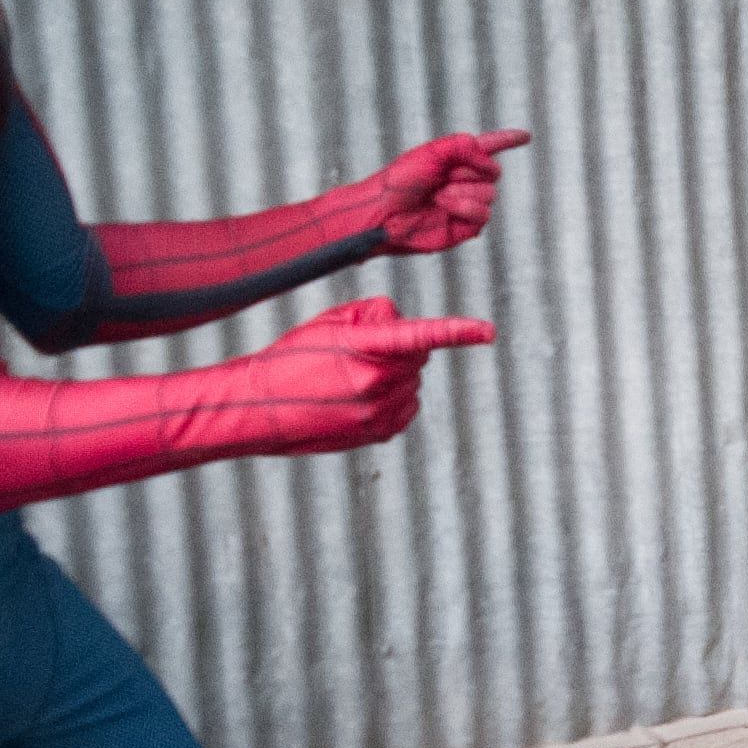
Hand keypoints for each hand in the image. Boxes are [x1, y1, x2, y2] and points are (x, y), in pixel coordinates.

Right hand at [239, 297, 494, 452]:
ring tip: (350, 377)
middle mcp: (377, 383)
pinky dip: (395, 397)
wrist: (258, 407)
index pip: (421, 335)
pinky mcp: (379, 434)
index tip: (488, 331)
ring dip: (395, 374)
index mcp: (364, 349)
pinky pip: (408, 407)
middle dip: (401, 348)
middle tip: (361, 349)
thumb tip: (405, 322)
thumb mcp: (330, 322)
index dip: (458, 331)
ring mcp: (379, 412)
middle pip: (418, 356)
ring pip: (413, 381)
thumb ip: (376, 313)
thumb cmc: (292, 357)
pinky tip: (361, 397)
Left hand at [365, 129, 526, 254]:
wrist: (386, 212)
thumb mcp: (432, 152)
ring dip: (463, 193)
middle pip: (494, 172)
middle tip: (442, 178)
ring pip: (490, 194)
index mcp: (457, 159)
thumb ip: (465, 146)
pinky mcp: (467, 226)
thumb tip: (490, 163)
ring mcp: (468, 203)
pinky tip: (445, 208)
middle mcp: (466, 180)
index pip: (489, 147)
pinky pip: (484, 215)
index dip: (507, 140)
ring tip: (437, 197)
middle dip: (470, 173)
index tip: (526, 136)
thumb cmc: (401, 181)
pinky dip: (465, 209)